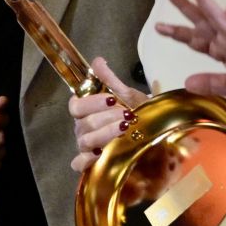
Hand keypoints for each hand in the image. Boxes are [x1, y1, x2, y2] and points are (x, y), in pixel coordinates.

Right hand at [68, 58, 147, 172]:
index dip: (92, 103)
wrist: (150, 132)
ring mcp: (85, 147)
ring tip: (124, 129)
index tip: (112, 99)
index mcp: (86, 111)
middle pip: (83, 123)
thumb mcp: (126, 94)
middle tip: (127, 115)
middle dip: (106, 118)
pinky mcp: (91, 164)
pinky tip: (100, 154)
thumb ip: (109, 79)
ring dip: (105, 134)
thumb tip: (98, 60)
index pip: (76, 106)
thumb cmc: (134, 112)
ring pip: (85, 141)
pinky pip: (78, 164)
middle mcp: (82, 128)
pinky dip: (86, 160)